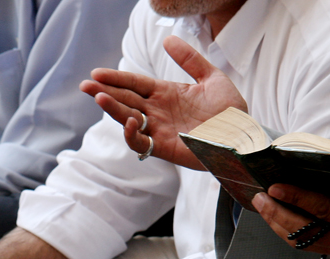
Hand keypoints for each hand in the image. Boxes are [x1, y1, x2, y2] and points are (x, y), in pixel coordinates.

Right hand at [79, 35, 246, 169]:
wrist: (244, 136)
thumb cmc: (230, 111)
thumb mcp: (211, 77)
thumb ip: (190, 59)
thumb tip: (168, 40)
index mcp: (165, 94)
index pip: (134, 83)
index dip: (116, 78)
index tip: (96, 73)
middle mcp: (157, 112)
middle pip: (125, 99)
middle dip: (104, 92)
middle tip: (86, 85)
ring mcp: (159, 130)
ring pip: (127, 119)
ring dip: (112, 109)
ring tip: (99, 98)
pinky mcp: (164, 147)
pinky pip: (140, 142)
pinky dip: (131, 133)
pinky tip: (129, 120)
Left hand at [252, 165, 329, 258]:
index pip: (324, 209)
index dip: (297, 197)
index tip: (276, 187)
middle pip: (303, 231)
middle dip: (276, 213)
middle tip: (259, 196)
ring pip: (301, 242)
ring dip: (278, 224)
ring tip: (263, 205)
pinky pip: (308, 245)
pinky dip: (289, 232)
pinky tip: (279, 217)